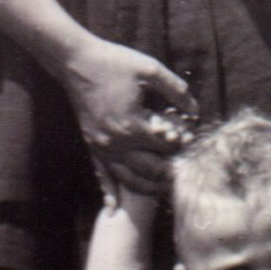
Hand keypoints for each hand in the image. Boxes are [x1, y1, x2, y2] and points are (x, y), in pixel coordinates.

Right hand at [60, 35, 196, 196]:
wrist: (75, 60)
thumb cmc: (113, 62)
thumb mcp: (149, 69)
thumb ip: (175, 90)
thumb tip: (195, 110)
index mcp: (132, 124)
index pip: (166, 145)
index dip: (182, 143)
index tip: (191, 139)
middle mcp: (115, 141)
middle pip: (149, 168)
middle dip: (169, 172)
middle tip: (185, 175)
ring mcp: (101, 146)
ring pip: (127, 178)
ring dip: (146, 187)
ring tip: (163, 191)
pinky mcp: (90, 145)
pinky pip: (100, 174)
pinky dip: (108, 192)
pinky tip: (113, 209)